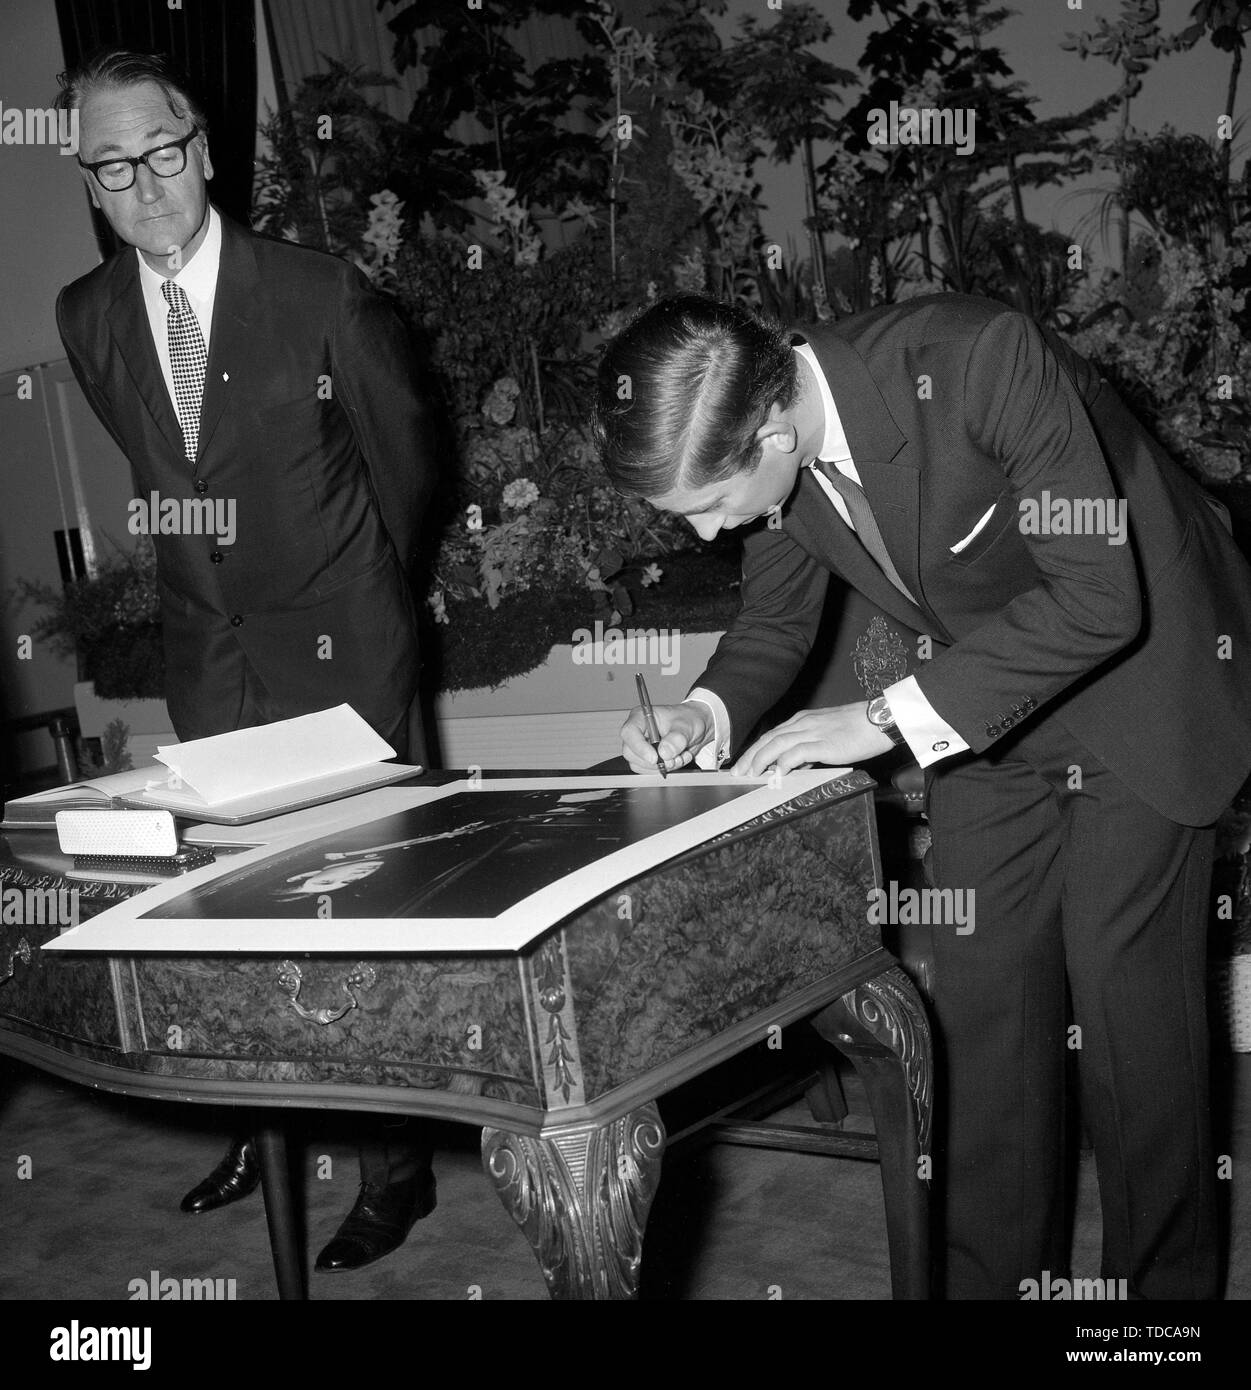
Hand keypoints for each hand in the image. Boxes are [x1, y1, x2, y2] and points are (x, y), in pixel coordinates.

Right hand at [621, 700, 711, 774]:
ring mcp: (641, 746)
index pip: (629, 732)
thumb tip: (664, 753)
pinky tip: (678, 759)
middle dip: (652, 762)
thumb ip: (677, 738)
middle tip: (673, 760)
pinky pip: (649, 771)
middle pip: (630, 752)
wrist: (695, 728)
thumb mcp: (687, 725)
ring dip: (661, 767)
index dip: (639, 747)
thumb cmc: (688, 719)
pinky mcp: (646, 758)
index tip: (655, 758)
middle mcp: (638, 732)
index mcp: (642, 717)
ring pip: (639, 765)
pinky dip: (665, 769)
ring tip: (680, 757)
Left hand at [731, 703, 893, 776]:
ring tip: (750, 774)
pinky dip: (783, 763)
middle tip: (738, 772)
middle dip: (751, 756)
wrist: (880, 719)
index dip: (755, 749)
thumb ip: (809, 749)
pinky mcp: (824, 743)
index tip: (744, 763)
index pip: (772, 735)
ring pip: (777, 744)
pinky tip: (775, 773)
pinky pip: (797, 753)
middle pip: (768, 739)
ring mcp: (813, 732)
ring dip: (760, 760)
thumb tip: (794, 765)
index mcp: (803, 720)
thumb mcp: (828, 736)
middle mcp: (803, 724)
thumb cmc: (859, 729)